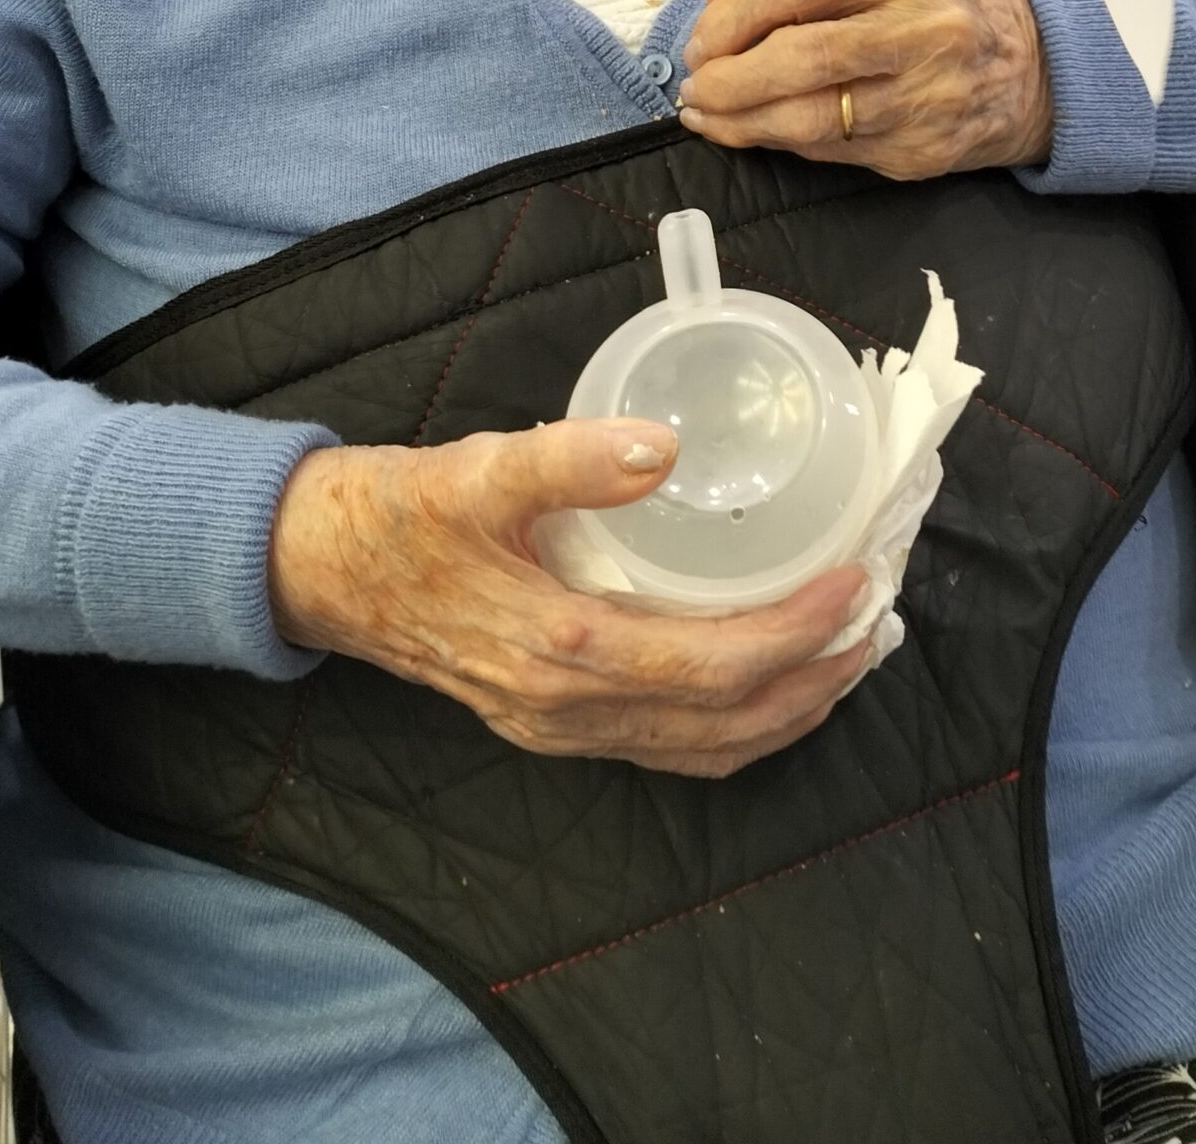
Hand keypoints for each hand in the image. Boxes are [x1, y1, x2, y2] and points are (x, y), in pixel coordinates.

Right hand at [268, 423, 868, 776]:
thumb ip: (571, 454)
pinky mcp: (548, 724)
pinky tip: (761, 688)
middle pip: (724, 724)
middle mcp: (567, 711)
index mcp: (562, 650)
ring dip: (784, 713)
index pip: (714, 666)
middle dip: (815, 680)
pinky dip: (732, 728)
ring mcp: (557, 730)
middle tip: (876, 623)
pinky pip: (665, 749)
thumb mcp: (480, 466)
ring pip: (700, 751)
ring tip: (843, 658)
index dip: (799, 632)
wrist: (319, 569)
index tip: (857, 581)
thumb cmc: (402, 513)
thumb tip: (663, 445)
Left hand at [678, 0, 1054, 178]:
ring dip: (742, 122)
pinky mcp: (922, 152)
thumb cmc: (941, 6)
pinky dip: (781, 143)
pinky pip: (832, 154)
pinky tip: (754, 132)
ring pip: (811, 119)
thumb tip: (714, 4)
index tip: (701, 40)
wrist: (1035, 67)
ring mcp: (926, 97)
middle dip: (730, 78)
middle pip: (802, 57)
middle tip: (696, 87)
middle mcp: (921, 29)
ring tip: (708, 115)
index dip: (733, 17)